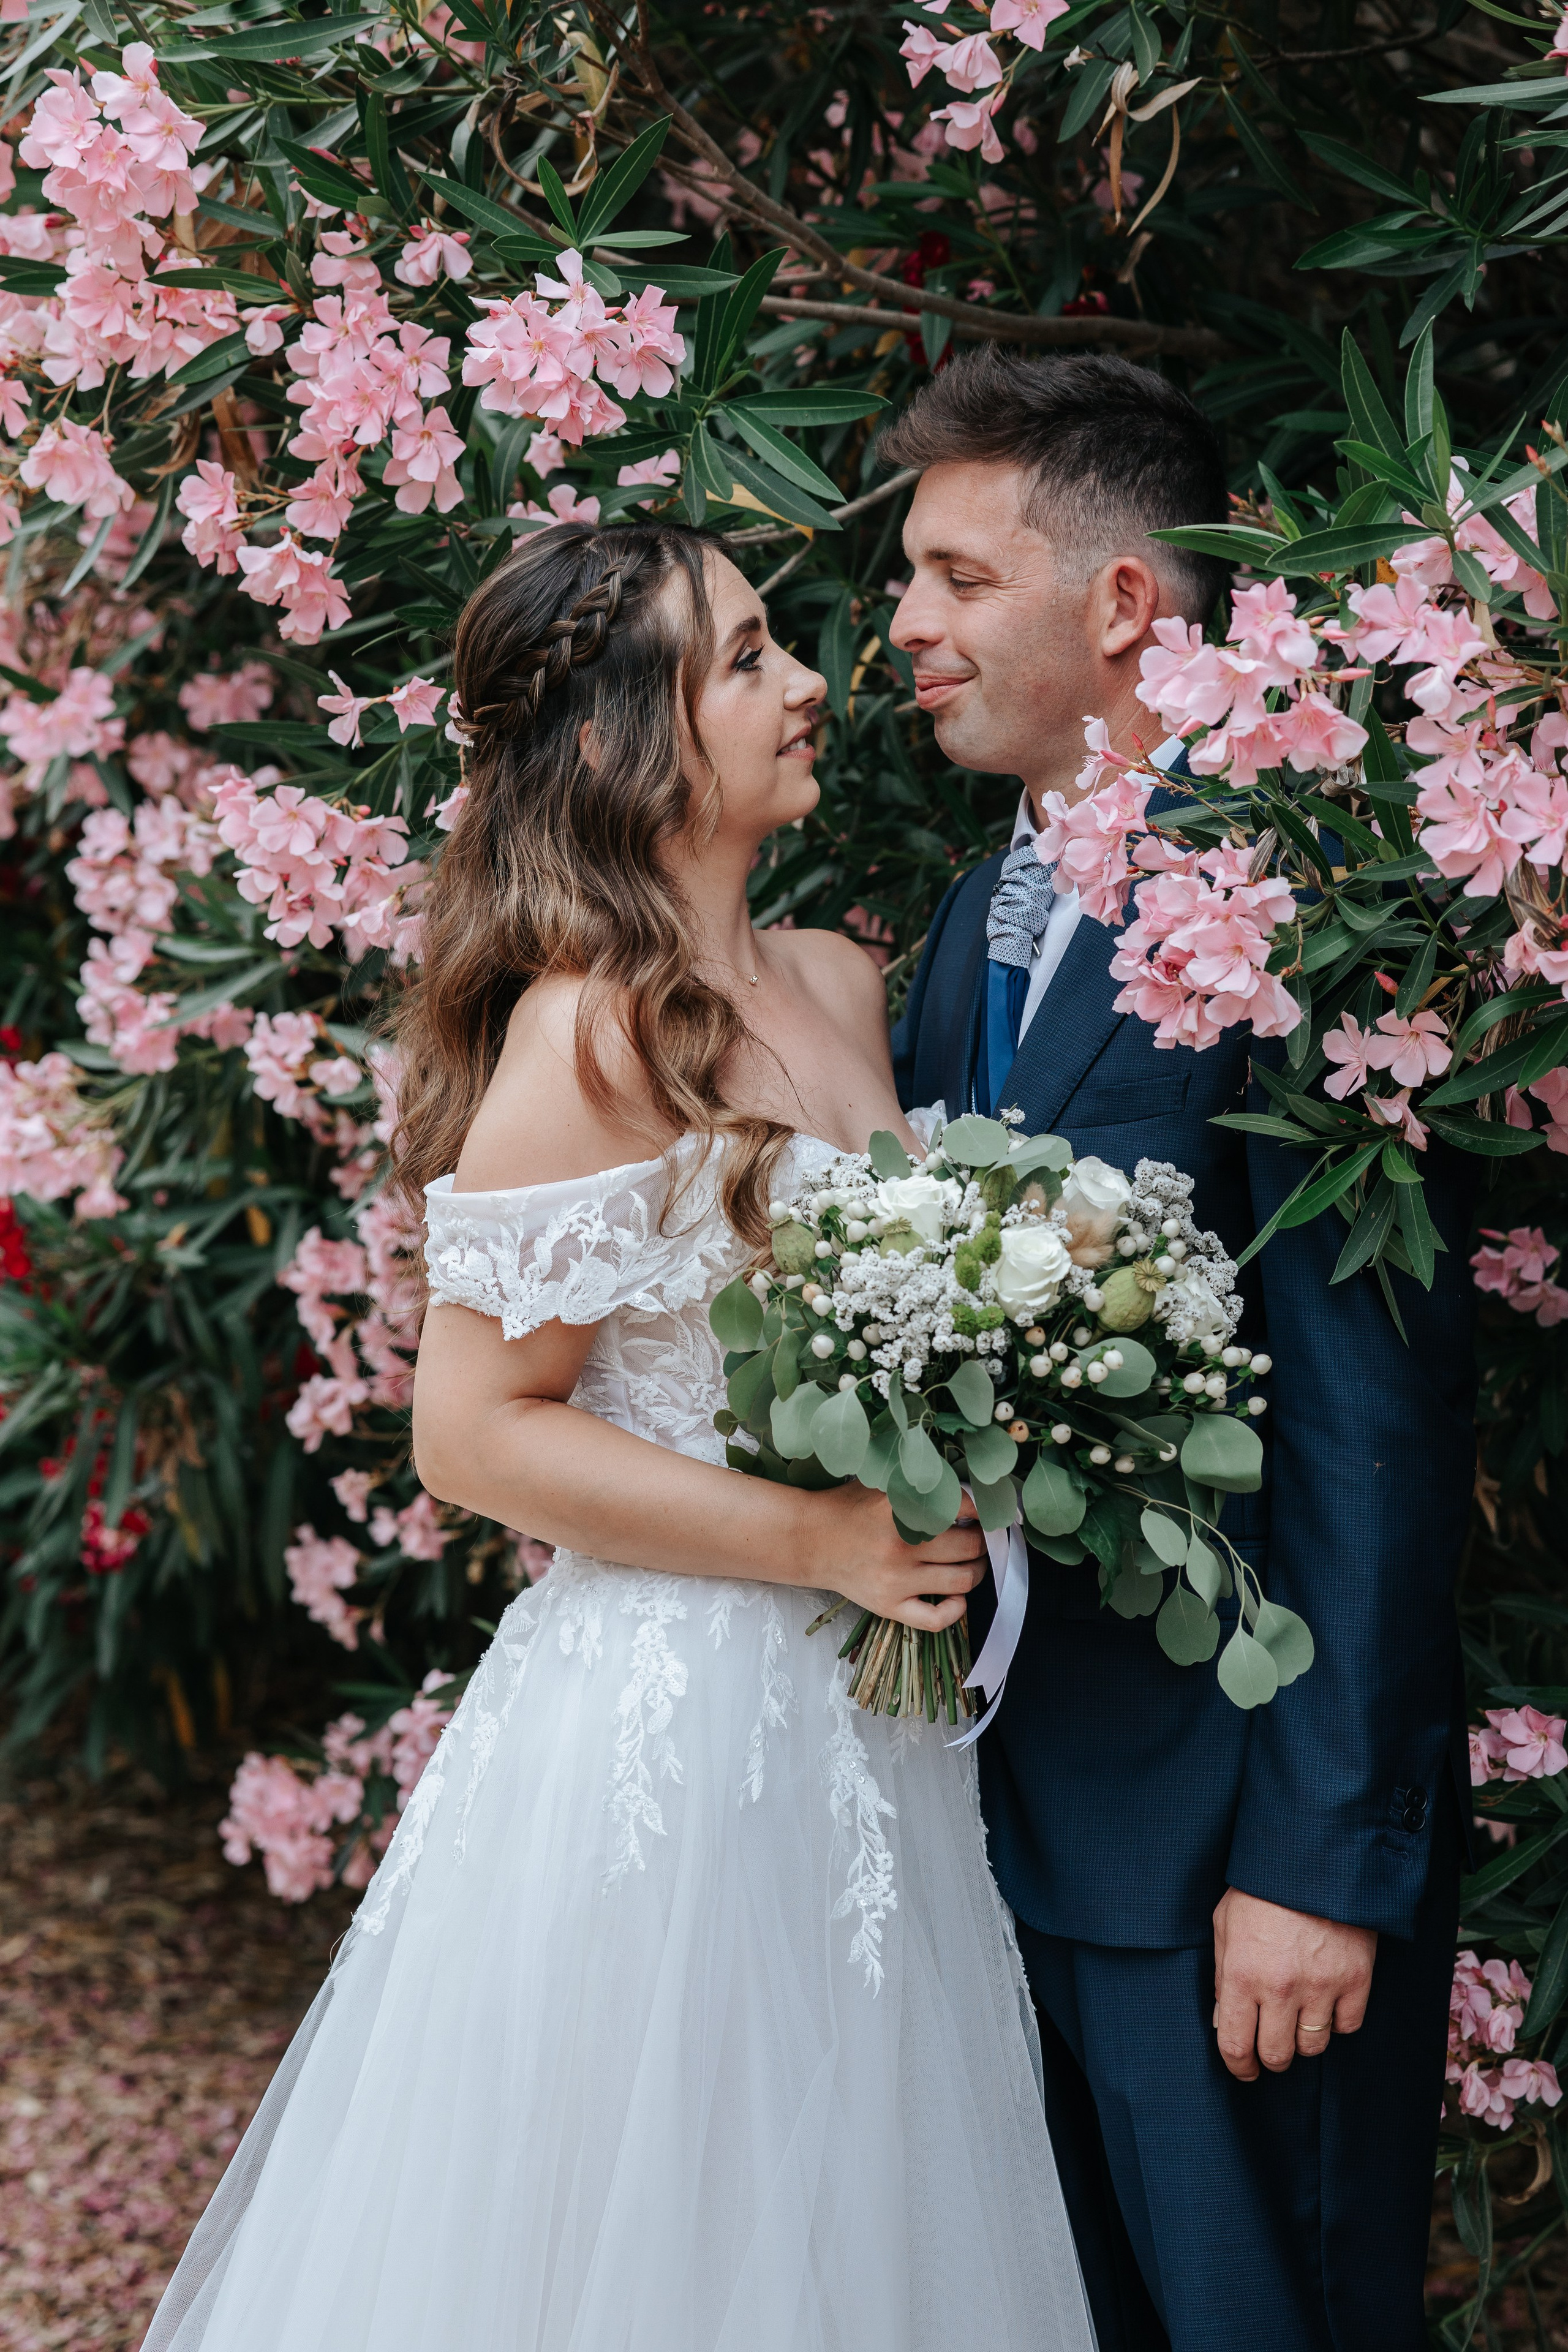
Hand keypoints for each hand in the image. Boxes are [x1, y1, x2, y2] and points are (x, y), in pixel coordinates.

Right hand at [797, 1481, 984, 1630]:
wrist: (809, 1540)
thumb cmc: (849, 1510)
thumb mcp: (882, 1484)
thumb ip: (920, 1487)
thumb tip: (968, 1492)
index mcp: (899, 1510)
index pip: (962, 1509)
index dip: (981, 1511)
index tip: (984, 1512)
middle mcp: (899, 1546)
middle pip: (969, 1547)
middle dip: (982, 1541)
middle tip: (978, 1535)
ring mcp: (895, 1580)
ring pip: (962, 1581)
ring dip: (976, 1570)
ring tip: (972, 1561)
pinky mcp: (889, 1606)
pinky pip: (936, 1619)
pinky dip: (956, 1610)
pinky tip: (957, 1596)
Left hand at [1212, 1887, 1376, 2080]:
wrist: (1315, 1858)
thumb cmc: (1263, 1889)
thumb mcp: (1225, 1923)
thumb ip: (1221, 1975)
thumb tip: (1222, 2019)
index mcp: (1242, 1974)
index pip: (1235, 2045)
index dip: (1238, 2067)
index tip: (1243, 2070)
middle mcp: (1281, 1988)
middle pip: (1277, 2055)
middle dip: (1270, 2057)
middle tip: (1270, 2046)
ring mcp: (1322, 1986)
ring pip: (1313, 2047)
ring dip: (1303, 2040)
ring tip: (1298, 2018)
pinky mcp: (1356, 1980)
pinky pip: (1347, 2027)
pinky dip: (1337, 2023)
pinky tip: (1326, 2003)